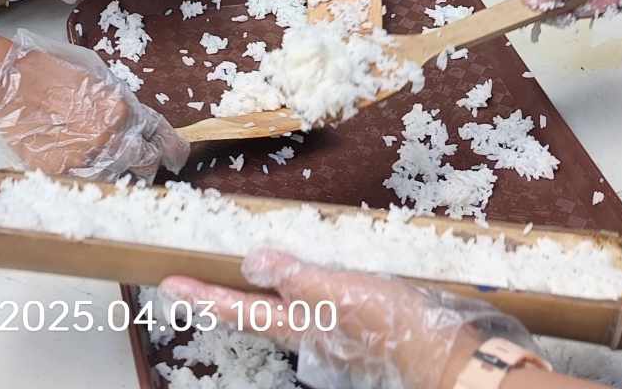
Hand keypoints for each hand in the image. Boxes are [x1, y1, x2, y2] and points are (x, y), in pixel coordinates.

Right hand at [0, 34, 187, 180]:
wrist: (8, 83)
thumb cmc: (47, 70)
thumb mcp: (98, 76)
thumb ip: (121, 101)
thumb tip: (137, 121)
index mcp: (123, 110)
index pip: (160, 137)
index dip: (172, 148)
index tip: (176, 155)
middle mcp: (110, 138)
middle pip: (145, 164)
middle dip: (146, 161)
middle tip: (140, 160)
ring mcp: (86, 159)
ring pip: (119, 179)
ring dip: (119, 173)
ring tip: (108, 161)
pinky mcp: (62, 173)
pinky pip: (88, 183)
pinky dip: (91, 177)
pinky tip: (84, 164)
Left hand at [161, 250, 546, 388]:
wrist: (454, 359)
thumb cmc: (396, 327)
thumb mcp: (340, 293)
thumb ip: (296, 277)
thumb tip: (251, 262)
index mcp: (300, 327)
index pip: (239, 309)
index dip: (203, 296)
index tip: (167, 285)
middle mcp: (313, 336)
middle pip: (261, 313)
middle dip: (232, 297)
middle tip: (202, 279)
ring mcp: (339, 336)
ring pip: (294, 310)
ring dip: (274, 291)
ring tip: (256, 266)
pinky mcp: (366, 330)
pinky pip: (328, 305)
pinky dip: (314, 288)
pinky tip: (324, 275)